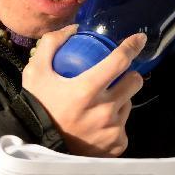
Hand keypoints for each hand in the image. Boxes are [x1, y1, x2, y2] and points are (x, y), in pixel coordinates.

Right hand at [22, 25, 145, 156]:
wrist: (37, 145)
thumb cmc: (38, 107)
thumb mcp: (35, 72)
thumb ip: (51, 44)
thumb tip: (74, 29)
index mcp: (87, 89)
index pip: (120, 61)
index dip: (132, 46)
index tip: (139, 39)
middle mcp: (104, 110)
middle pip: (134, 81)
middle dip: (128, 75)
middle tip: (115, 78)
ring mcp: (113, 129)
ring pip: (128, 104)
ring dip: (120, 99)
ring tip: (100, 105)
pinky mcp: (117, 145)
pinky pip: (124, 127)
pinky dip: (114, 123)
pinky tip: (99, 125)